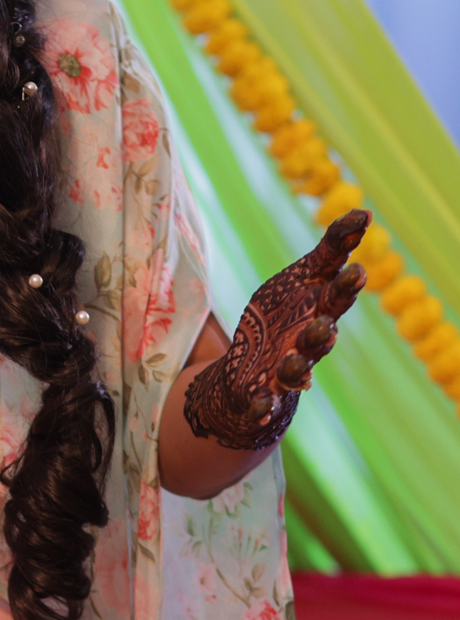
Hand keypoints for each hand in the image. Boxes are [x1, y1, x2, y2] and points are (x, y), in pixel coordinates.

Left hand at [184, 209, 367, 449]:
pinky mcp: (263, 395)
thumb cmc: (284, 321)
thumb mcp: (301, 280)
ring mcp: (286, 370)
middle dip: (334, 310)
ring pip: (299, 367)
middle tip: (352, 281)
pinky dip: (263, 405)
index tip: (357, 263)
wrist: (256, 378)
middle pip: (324, 330)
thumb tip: (363, 213)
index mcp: (317, 312)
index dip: (347, 280)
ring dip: (305, 356)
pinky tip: (261, 405)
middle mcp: (308, 343)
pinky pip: (264, 402)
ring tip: (314, 337)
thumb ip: (328, 253)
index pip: (335, 292)